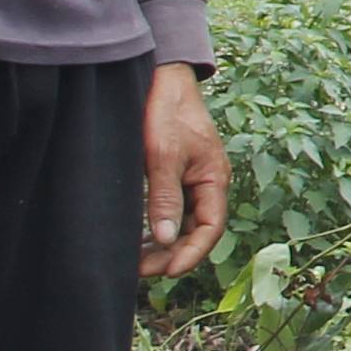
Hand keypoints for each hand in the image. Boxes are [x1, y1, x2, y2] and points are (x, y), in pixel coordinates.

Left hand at [141, 63, 230, 284]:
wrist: (161, 78)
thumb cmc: (166, 112)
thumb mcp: (163, 155)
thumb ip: (165, 197)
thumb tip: (165, 239)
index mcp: (214, 179)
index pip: (210, 228)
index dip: (192, 254)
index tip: (167, 272)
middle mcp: (208, 182)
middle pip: (196, 231)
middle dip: (172, 254)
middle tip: (140, 271)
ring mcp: (192, 178)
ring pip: (182, 223)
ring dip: (163, 243)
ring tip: (135, 260)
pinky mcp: (176, 173)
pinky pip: (171, 209)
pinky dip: (156, 226)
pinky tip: (137, 237)